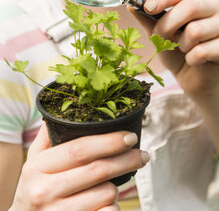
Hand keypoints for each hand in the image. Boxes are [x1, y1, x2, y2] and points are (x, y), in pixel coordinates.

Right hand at [10, 123, 148, 210]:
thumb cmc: (35, 186)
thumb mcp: (35, 159)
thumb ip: (49, 135)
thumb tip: (68, 110)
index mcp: (37, 166)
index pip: (79, 149)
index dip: (109, 142)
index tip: (129, 137)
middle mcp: (44, 190)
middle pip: (97, 170)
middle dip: (126, 160)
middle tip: (142, 154)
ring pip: (106, 193)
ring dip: (116, 186)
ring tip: (112, 182)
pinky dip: (112, 206)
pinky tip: (106, 202)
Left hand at [129, 0, 218, 104]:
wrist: (195, 78)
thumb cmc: (178, 53)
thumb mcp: (161, 35)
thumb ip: (149, 21)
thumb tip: (131, 7)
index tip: (147, 8)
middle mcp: (214, 7)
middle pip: (188, 7)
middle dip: (167, 25)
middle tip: (161, 37)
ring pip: (195, 30)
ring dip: (182, 45)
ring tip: (183, 49)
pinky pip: (202, 51)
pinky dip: (191, 59)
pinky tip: (194, 60)